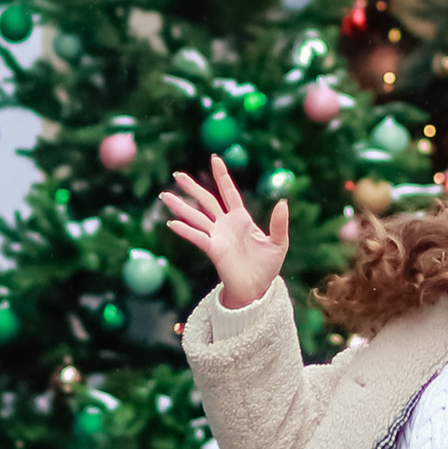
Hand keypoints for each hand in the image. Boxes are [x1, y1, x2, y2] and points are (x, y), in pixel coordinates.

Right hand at [160, 155, 289, 309]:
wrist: (257, 290)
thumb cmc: (266, 267)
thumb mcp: (279, 243)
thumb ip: (280, 223)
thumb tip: (283, 202)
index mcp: (241, 219)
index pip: (229, 192)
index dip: (222, 176)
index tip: (214, 158)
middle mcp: (225, 225)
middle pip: (206, 201)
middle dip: (192, 187)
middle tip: (176, 174)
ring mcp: (217, 237)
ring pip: (196, 216)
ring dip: (180, 206)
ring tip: (165, 195)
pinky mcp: (213, 250)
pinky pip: (197, 237)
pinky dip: (185, 230)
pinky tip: (172, 223)